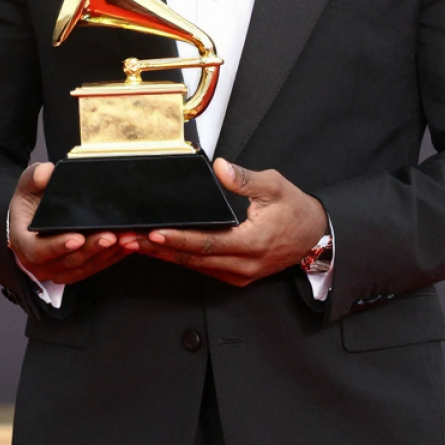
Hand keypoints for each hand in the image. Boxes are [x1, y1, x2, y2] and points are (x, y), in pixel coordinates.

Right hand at [8, 162, 134, 286]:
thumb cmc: (31, 203)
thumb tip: (46, 173)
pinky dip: (112, 257)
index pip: (39, 251)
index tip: (78, 237)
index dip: (59, 246)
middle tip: (110, 236)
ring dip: (105, 254)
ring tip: (124, 238)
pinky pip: (95, 268)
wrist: (34, 220)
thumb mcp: (27, 186)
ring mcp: (58, 270)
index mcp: (24, 244)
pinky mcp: (75, 271)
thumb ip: (35, 177)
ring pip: (84, 267)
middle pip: (68, 261)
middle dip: (91, 249)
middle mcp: (40, 263)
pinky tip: (126, 245)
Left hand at [123, 159, 328, 286]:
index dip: (178, 239)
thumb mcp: (275, 186)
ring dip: (164, 256)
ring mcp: (239, 274)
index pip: (208, 242)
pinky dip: (180, 258)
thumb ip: (245, 179)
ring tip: (135, 243)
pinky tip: (159, 250)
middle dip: (159, 249)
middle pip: (194, 258)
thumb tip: (221, 167)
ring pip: (195, 266)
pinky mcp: (236, 276)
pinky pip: (203, 268)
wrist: (315, 236)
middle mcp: (244, 265)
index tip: (153, 233)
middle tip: (129, 239)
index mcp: (253, 243)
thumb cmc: (296, 210)